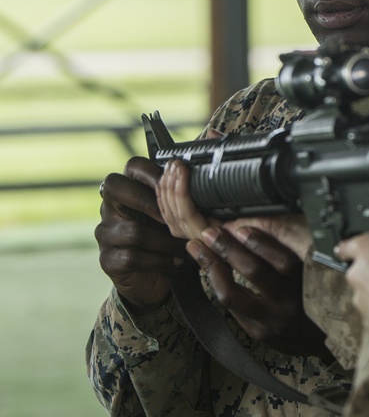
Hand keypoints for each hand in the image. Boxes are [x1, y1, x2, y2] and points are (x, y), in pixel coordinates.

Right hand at [95, 157, 188, 312]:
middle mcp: (111, 205)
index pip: (133, 165)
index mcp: (132, 187)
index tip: (178, 179)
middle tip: (180, 218)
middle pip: (116, 187)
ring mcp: (106, 232)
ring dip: (167, 240)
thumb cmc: (174, 234)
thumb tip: (216, 138)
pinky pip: (132, 256)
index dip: (154, 171)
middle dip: (151, 201)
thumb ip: (194, 181)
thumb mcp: (185, 208)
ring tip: (191, 246)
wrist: (159, 278)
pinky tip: (178, 262)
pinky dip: (161, 260)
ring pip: (133, 230)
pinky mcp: (108, 259)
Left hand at [158, 161, 330, 359]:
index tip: (238, 227)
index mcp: (307, 283)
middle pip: (254, 272)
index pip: (282, 259)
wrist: (319, 342)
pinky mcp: (258, 333)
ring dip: (212, 269)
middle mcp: (290, 302)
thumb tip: (256, 226)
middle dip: (228, 249)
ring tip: (199, 250)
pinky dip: (220, 287)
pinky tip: (211, 272)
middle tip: (209, 233)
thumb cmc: (314, 298)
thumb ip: (292, 255)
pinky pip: (231, 309)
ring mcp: (271, 321)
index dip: (258, 241)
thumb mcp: (312, 275)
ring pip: (232, 294)